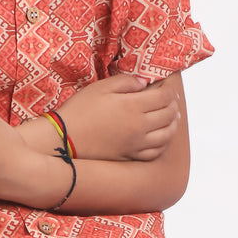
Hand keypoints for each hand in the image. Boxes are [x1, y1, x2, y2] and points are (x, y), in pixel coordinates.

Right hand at [56, 73, 183, 161]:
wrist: (64, 139)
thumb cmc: (80, 110)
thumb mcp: (100, 87)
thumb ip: (125, 82)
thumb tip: (144, 83)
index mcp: (133, 106)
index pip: (164, 97)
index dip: (169, 89)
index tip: (166, 86)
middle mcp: (139, 126)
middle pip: (169, 115)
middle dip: (173, 104)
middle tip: (170, 99)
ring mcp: (136, 144)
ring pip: (167, 135)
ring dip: (173, 124)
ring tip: (171, 118)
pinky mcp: (129, 156)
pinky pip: (155, 152)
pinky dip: (163, 143)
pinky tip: (160, 137)